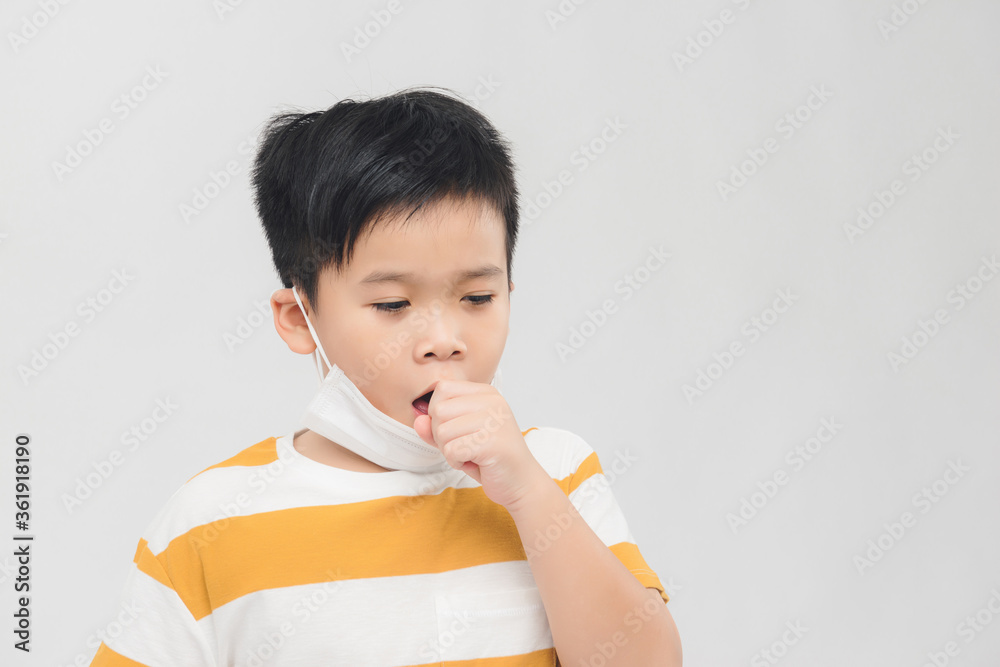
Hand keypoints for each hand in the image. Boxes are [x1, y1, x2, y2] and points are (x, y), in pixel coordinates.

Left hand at [412, 379, 550, 509]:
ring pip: (442, 431)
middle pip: (439, 409)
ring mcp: (493, 420)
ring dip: (449, 450)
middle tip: (465, 446)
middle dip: (442, 435)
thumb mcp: (459, 437)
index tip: (458, 430)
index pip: (443, 389)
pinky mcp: (491, 442)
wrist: (521, 482)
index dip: (439, 414)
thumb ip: (436, 427)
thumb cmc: (490, 458)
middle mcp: (492, 401)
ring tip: (471, 454)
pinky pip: (451, 450)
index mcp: (486, 393)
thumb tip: (418, 420)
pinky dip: (456, 461)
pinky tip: (475, 462)